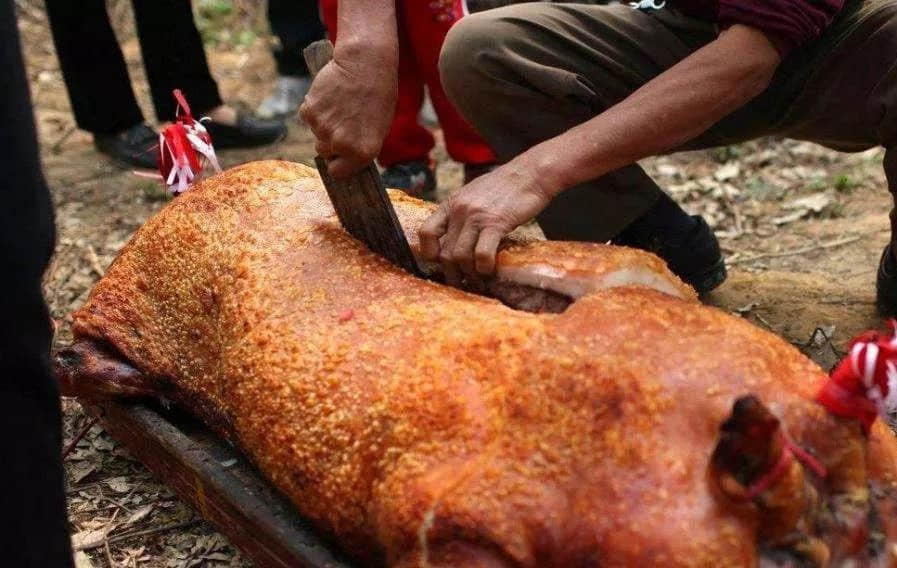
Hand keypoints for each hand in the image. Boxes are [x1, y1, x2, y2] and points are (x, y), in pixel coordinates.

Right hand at [299, 44, 396, 178]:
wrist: (365, 64)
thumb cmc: (378, 95)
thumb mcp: (378, 128)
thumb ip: (361, 147)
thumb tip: (345, 160)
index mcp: (362, 153)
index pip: (338, 173)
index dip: (339, 163)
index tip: (341, 154)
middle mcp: (341, 144)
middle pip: (325, 152)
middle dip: (331, 141)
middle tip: (344, 120)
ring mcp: (323, 129)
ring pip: (317, 134)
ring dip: (324, 123)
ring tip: (341, 105)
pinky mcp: (309, 111)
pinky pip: (308, 117)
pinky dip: (316, 109)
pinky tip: (330, 97)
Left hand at [419, 161, 553, 284]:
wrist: (531, 173)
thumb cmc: (506, 187)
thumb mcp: (474, 195)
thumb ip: (462, 214)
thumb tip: (456, 238)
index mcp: (451, 203)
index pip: (426, 233)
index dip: (429, 253)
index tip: (440, 263)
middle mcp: (459, 210)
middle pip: (445, 252)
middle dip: (452, 273)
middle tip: (462, 283)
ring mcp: (476, 217)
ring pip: (460, 257)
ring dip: (469, 275)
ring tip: (478, 282)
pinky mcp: (496, 223)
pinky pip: (482, 254)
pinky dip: (484, 268)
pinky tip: (490, 270)